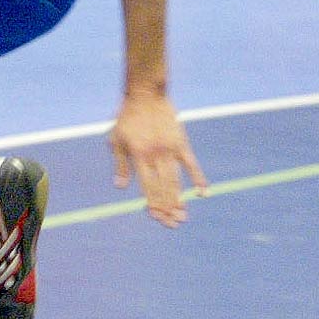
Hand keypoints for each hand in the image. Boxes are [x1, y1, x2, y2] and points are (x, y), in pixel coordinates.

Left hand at [109, 89, 207, 226]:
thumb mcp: (116, 139)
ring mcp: (170, 149)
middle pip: (163, 188)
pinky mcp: (181, 142)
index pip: (147, 186)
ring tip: (183, 216)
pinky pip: (191, 164)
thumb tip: (120, 187)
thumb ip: (119, 164)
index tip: (157, 217)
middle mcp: (156, 155)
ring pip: (176, 180)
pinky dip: (198, 179)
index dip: (153, 203)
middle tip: (173, 224)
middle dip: (167, 208)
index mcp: (139, 156)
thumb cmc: (127, 117)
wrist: (146, 93)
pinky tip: (203, 193)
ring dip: (179, 199)